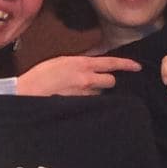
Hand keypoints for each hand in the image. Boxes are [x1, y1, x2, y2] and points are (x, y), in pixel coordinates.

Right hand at [15, 53, 140, 96]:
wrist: (28, 92)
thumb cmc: (41, 75)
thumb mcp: (62, 61)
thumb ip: (80, 63)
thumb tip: (92, 64)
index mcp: (82, 64)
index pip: (112, 63)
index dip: (127, 65)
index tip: (138, 67)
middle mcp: (87, 79)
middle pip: (110, 81)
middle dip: (105, 82)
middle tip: (93, 83)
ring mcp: (84, 95)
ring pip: (99, 95)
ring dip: (94, 94)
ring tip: (77, 93)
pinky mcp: (80, 106)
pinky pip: (90, 105)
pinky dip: (86, 103)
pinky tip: (74, 101)